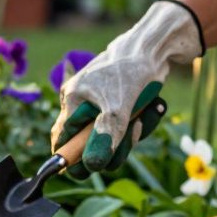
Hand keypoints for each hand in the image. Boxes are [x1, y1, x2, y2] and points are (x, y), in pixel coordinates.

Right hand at [52, 1, 202, 175]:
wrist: (154, 48)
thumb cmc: (130, 71)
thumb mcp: (117, 108)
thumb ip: (104, 138)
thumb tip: (92, 166)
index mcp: (72, 101)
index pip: (62, 140)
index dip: (74, 158)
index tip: (90, 168)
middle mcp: (82, 105)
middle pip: (91, 145)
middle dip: (116, 145)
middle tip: (133, 131)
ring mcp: (100, 106)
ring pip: (112, 139)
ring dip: (132, 134)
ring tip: (145, 114)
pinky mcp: (118, 106)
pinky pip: (125, 128)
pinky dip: (140, 122)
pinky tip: (152, 109)